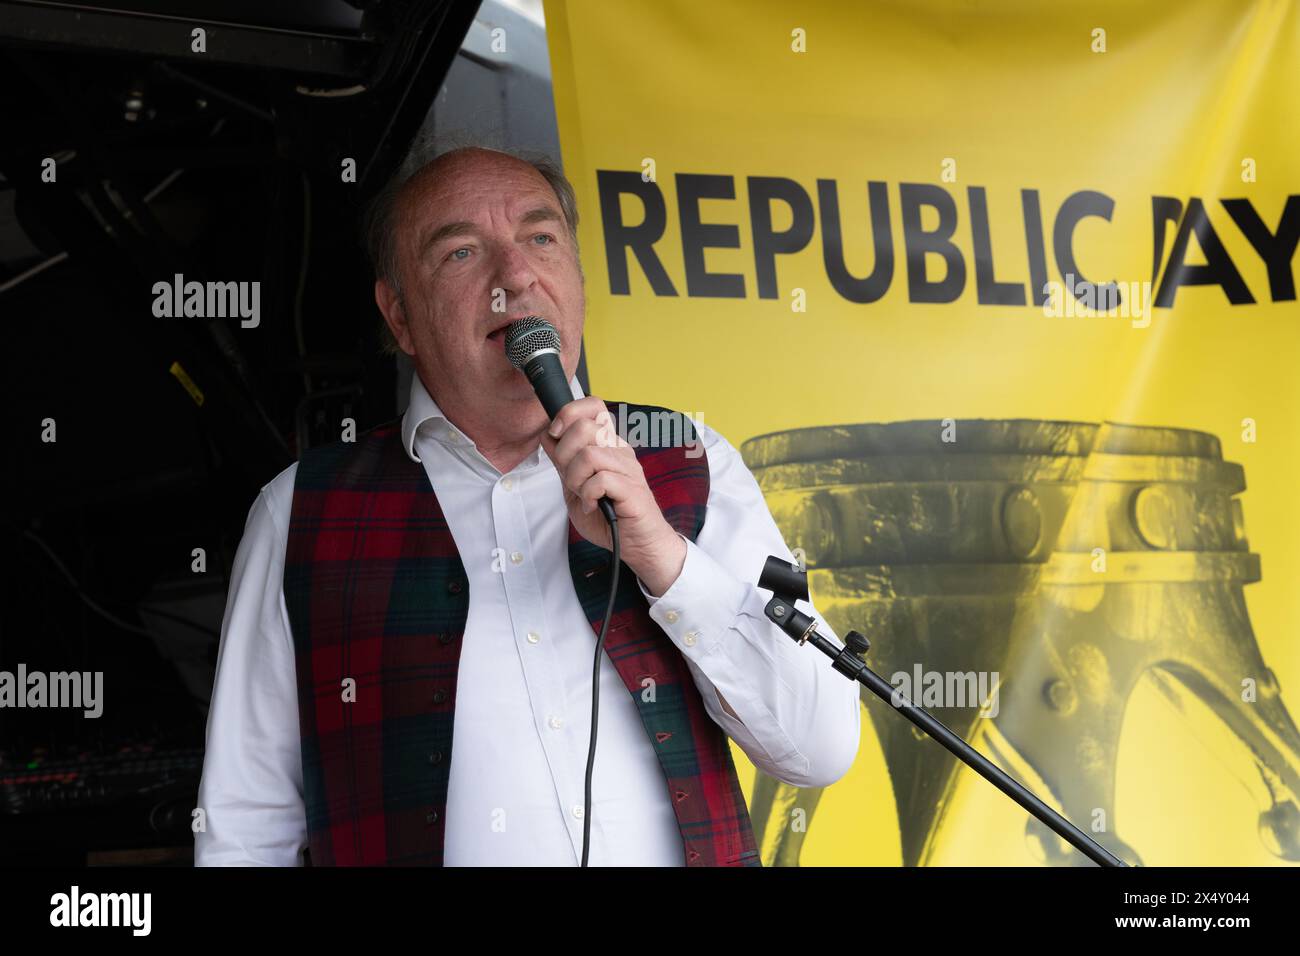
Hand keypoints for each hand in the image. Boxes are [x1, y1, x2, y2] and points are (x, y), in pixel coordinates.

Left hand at [539, 396, 686, 595]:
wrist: (637, 545)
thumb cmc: (609, 516)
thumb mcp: (576, 485)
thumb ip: (564, 462)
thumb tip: (548, 436)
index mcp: (608, 445)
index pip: (593, 406)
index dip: (569, 414)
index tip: (557, 436)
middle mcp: (620, 451)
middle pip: (583, 428)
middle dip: (564, 456)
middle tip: (572, 479)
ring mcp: (628, 468)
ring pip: (588, 455)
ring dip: (575, 479)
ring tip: (583, 495)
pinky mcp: (632, 489)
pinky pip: (600, 480)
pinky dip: (588, 495)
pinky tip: (593, 505)